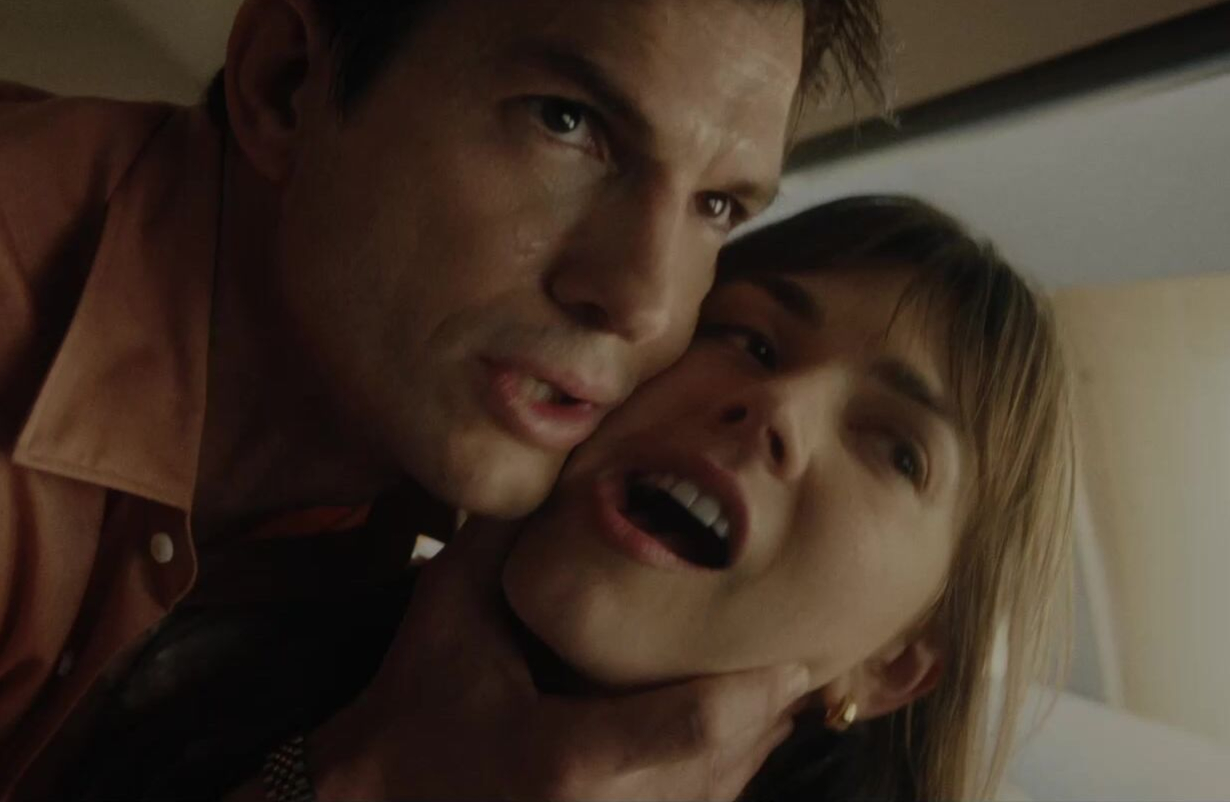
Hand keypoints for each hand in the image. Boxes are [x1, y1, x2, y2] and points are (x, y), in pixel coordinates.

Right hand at [307, 514, 811, 800]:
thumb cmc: (413, 707)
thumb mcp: (446, 614)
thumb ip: (500, 541)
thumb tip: (557, 460)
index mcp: (565, 759)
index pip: (690, 725)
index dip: (755, 691)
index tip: (799, 654)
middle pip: (727, 759)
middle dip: (770, 702)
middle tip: (815, 642)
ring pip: (722, 789)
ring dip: (757, 734)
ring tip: (789, 672)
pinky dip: (727, 762)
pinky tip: (743, 718)